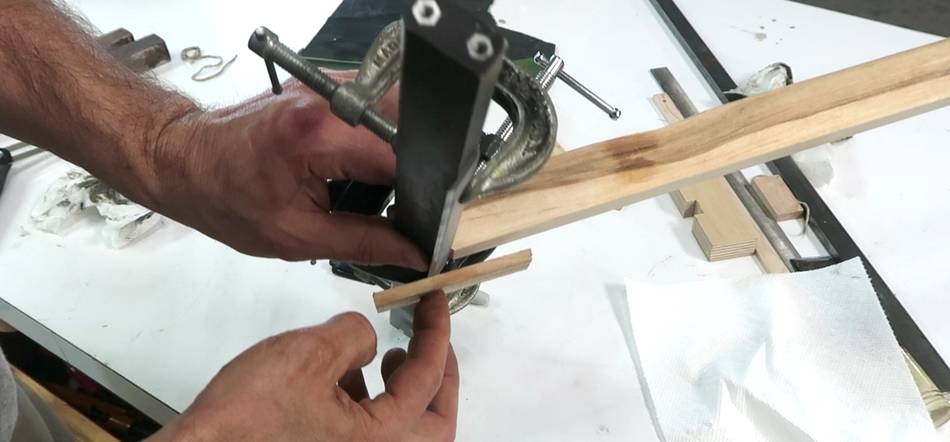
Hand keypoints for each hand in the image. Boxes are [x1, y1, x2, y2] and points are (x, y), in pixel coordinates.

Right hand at [150, 293, 457, 441]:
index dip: (437, 333)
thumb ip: (353, 335)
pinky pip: (369, 435)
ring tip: (389, 356)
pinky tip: (344, 377)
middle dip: (439, 378)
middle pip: (435, 423)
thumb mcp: (309, 355)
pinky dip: (372, 405)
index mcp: (382, 440)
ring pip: (402, 431)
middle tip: (428, 340)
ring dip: (405, 391)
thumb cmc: (249, 415)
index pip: (429, 379)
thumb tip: (367, 338)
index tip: (436, 301)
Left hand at [152, 77, 425, 267]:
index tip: (425, 221)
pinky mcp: (324, 86)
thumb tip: (416, 252)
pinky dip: (377, 137)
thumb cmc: (225, 199)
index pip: (400, 158)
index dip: (420, 193)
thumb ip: (366, 242)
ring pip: (395, 111)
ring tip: (373, 187)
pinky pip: (373, 107)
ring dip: (396, 151)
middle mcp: (329, 99)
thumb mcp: (298, 236)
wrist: (183, 160)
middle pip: (406, 125)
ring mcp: (327, 86)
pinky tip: (359, 166)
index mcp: (319, 134)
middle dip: (413, 168)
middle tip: (397, 206)